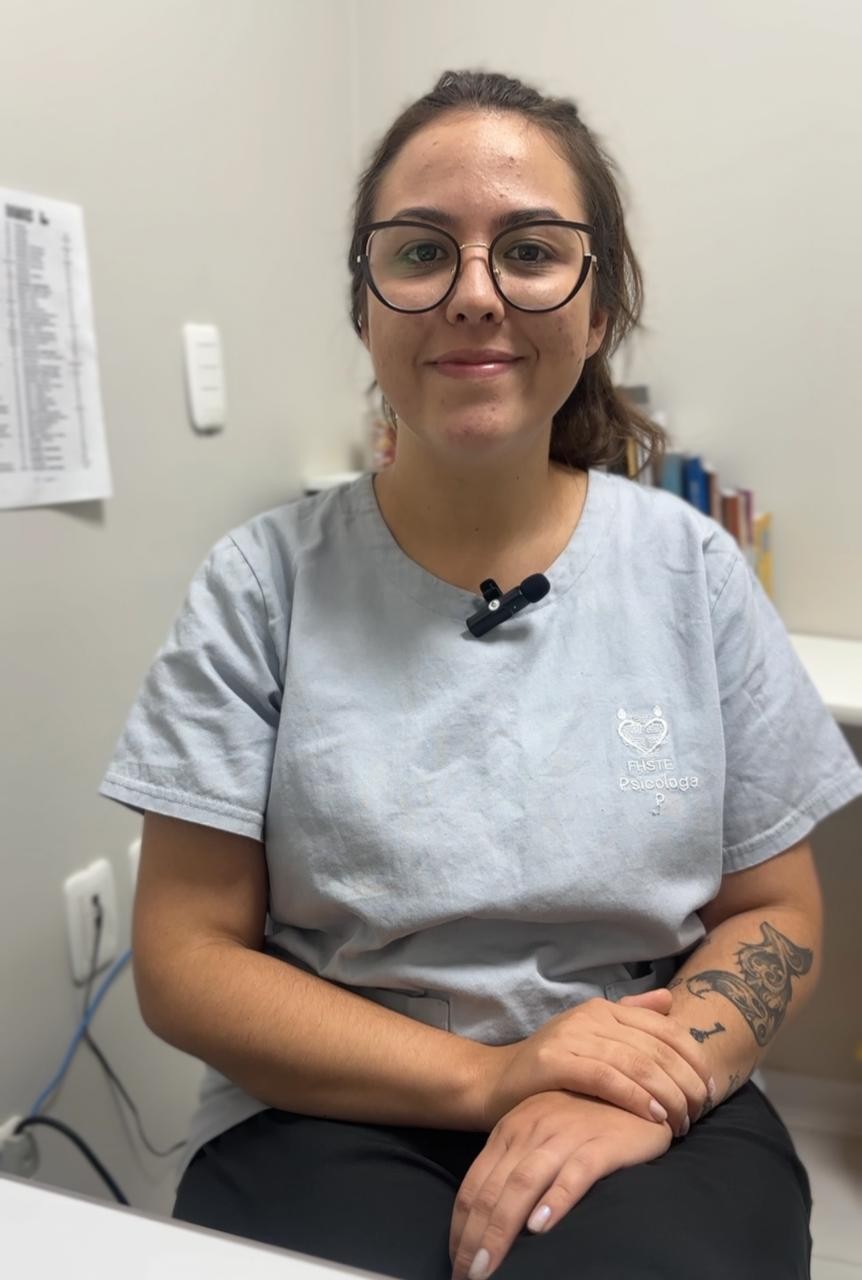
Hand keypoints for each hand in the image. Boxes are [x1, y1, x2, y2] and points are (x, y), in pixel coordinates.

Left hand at [450, 1090, 672, 1279]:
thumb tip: (486, 1218)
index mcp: (511, 1129)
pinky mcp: (602, 1143)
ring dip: (502, 1229)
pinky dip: (555, 1199)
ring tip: (489, 1265)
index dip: (460, 1225)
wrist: (636, 1090)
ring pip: (524, 1183)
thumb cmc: (585, 1118)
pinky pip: (575, 1173)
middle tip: (466, 1276)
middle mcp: (532, 1129)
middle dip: (475, 1236)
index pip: (474, 1183)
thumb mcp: (540, 1134)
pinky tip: (541, 1226)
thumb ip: (516, 1165)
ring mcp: (566, 1134)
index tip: (455, 1260)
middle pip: (493, 1189)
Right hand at [480, 988, 713, 1136]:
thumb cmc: (552, 1068)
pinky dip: (635, 1097)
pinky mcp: (555, 1060)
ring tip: (682, 1121)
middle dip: (686, 1082)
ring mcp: (571, 1035)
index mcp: (604, 1008)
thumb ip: (631, 1018)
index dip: (694, 1058)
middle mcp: (591, 1016)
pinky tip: (653, 1116)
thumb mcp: (593, 1039)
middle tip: (701, 1112)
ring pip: (636, 1063)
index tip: (712, 1089)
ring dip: (667, 1095)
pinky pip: (606, 1078)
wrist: (497, 1084)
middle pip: (655, 1047)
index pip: (664, 1028)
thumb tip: (669, 1000)